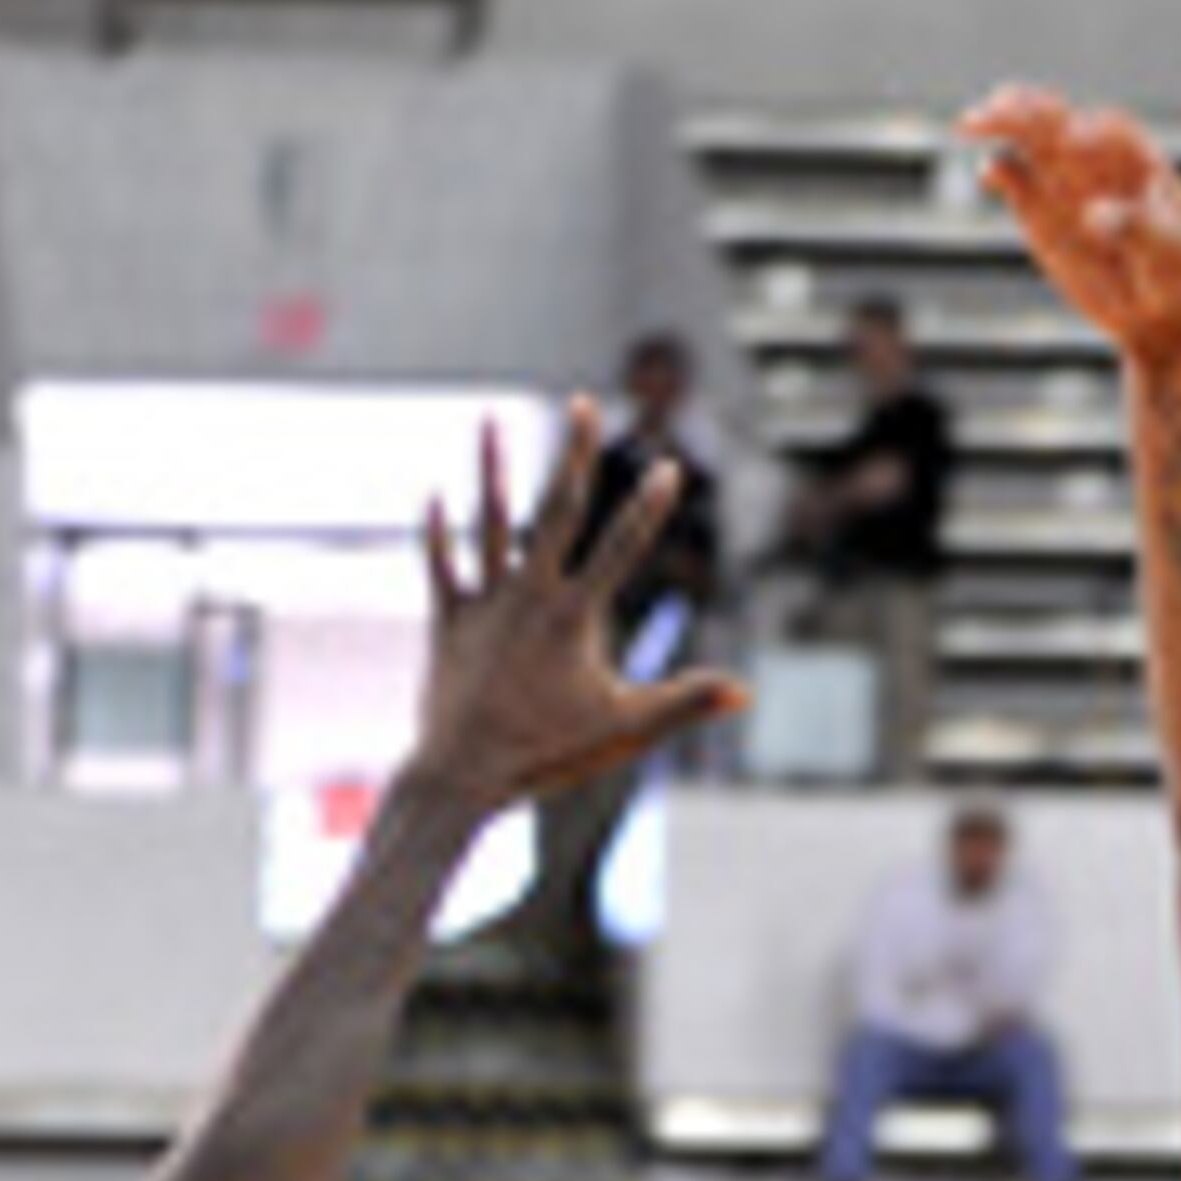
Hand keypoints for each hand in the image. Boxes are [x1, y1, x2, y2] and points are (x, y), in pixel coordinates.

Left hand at [413, 404, 737, 808]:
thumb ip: (684, 702)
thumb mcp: (624, 732)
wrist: (461, 778)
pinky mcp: (448, 620)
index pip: (621, 547)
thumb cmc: (545, 757)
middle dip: (575, 453)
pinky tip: (436, 493)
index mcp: (573, 616)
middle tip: (584, 403)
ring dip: (492, 467)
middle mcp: (528, 595)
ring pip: (489, 520)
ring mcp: (485, 603)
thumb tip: (744, 692)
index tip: (666, 466)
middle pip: (557, 510)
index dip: (648, 506)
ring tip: (490, 417)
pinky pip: (441, 565)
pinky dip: (437, 531)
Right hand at [959, 85, 1180, 375]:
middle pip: (1058, 118)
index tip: (1075, 141)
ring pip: (1027, 136)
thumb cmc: (1175, 273)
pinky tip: (988, 174)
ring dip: (1002, 122)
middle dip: (1030, 110)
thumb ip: (1138, 229)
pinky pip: (1011, 174)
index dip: (1090, 133)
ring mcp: (1061, 176)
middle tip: (999, 107)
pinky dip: (998, 169)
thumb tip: (1094, 215)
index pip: (1109, 131)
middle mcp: (1094, 156)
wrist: (1157, 308)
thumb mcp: (1170, 255)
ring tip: (972, 123)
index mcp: (1135, 157)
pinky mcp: (1035, 204)